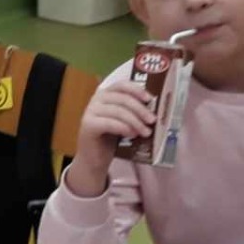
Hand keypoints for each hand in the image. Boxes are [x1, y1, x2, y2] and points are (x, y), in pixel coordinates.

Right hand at [64, 80, 157, 197]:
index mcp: (105, 95)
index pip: (121, 85)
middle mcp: (96, 100)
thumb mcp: (124, 121)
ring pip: (118, 111)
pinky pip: (109, 123)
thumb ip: (133, 112)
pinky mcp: (88, 125)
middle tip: (153, 121)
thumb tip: (155, 109)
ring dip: (135, 121)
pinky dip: (123, 128)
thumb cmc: (111, 138)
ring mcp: (90, 112)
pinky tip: (132, 134)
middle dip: (140, 109)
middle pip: (123, 99)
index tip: (150, 99)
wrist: (94, 159)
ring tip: (146, 132)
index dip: (137, 90)